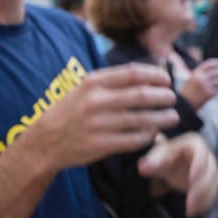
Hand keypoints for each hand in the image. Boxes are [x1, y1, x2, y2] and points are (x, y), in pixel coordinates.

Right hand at [18, 63, 178, 171]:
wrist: (44, 142)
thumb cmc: (71, 111)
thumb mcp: (84, 88)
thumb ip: (112, 81)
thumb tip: (148, 72)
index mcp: (93, 83)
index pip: (133, 73)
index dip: (155, 75)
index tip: (167, 79)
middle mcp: (96, 102)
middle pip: (141, 96)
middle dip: (163, 97)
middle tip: (173, 98)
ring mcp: (98, 124)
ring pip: (142, 120)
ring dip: (162, 118)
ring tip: (172, 117)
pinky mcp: (101, 145)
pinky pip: (134, 140)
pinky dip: (148, 136)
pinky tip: (155, 133)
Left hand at [138, 131, 217, 217]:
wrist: (168, 166)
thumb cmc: (162, 159)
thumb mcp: (156, 158)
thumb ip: (151, 161)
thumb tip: (143, 167)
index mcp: (193, 144)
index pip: (200, 151)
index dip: (199, 164)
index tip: (193, 178)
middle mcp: (206, 155)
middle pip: (210, 170)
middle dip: (202, 187)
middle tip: (189, 203)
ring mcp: (210, 169)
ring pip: (213, 183)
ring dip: (203, 198)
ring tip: (189, 211)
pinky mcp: (211, 182)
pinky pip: (212, 193)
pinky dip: (204, 204)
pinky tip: (192, 213)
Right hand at [179, 58, 217, 109]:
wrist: (184, 103)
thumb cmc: (189, 90)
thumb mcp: (193, 78)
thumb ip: (202, 72)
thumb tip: (216, 67)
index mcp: (197, 72)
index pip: (211, 63)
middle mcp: (202, 77)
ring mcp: (207, 86)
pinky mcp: (210, 94)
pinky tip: (215, 89)